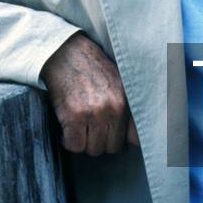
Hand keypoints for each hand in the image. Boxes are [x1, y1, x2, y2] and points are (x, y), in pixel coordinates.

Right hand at [40, 32, 139, 155]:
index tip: (116, 139)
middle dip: (101, 141)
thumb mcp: (119, 83)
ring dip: (84, 142)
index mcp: (126, 102)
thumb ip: (127, 107)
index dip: (124, 141)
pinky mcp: (73, 116)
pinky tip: (68, 129)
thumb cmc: (92, 69)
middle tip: (92, 130)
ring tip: (80, 127)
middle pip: (112, 148)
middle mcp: (113, 109)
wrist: (67, 54)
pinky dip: (69, 141)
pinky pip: (75, 145)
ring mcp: (94, 113)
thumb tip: (133, 136)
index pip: (135, 139)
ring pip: (93, 149)